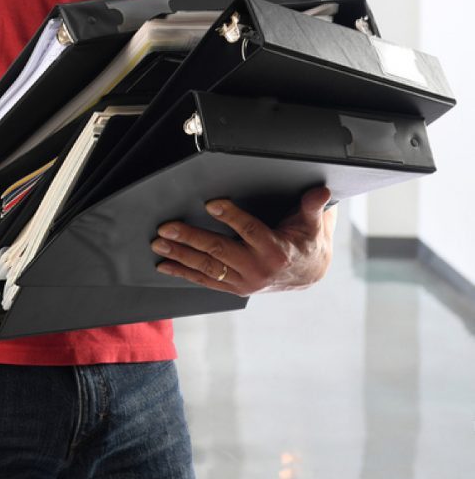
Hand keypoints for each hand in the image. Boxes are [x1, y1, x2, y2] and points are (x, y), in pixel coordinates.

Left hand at [150, 187, 335, 294]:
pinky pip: (205, 280)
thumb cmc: (307, 242)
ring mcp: (243, 281)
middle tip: (167, 228)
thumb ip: (313, 207)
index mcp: (275, 250)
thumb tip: (320, 192)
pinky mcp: (234, 287)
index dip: (230, 216)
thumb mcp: (313, 224)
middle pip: (218, 250)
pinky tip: (165, 266)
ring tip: (159, 245)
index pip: (249, 230)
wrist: (308, 274)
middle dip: (189, 238)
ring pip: (206, 267)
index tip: (211, 204)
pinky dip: (184, 273)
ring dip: (179, 255)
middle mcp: (257, 268)